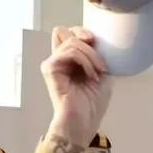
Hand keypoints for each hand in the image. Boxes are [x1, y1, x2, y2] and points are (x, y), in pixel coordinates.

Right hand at [42, 26, 111, 146]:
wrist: (84, 121)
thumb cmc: (92, 103)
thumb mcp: (102, 74)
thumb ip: (98, 56)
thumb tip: (98, 40)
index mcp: (69, 59)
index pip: (70, 32)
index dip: (83, 32)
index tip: (98, 44)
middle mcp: (58, 59)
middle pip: (63, 31)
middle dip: (85, 39)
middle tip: (99, 58)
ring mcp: (53, 63)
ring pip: (71, 41)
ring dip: (91, 56)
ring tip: (98, 73)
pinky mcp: (50, 69)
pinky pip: (69, 52)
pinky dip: (85, 61)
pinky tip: (92, 75)